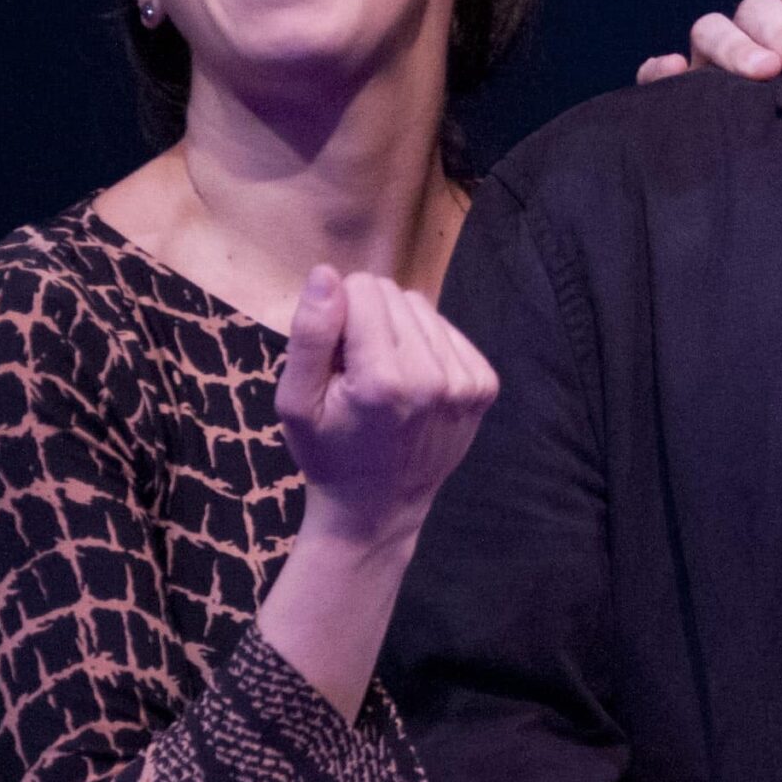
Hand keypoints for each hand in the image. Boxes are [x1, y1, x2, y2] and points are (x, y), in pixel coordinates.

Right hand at [273, 265, 497, 546]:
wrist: (378, 507)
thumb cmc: (328, 451)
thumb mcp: (295, 402)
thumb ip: (309, 335)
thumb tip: (326, 274)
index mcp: (383, 383)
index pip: (363, 290)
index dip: (338, 312)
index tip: (333, 354)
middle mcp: (434, 379)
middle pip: (395, 295)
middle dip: (368, 320)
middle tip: (357, 370)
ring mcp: (467, 383)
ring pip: (423, 308)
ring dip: (398, 330)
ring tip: (383, 377)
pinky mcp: (485, 385)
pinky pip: (449, 330)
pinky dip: (425, 345)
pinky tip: (411, 382)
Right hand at [638, 0, 781, 82]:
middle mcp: (753, 40)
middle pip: (755, 9)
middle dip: (780, 29)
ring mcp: (714, 67)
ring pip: (710, 29)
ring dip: (734, 45)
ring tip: (761, 73)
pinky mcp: (684, 100)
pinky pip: (659, 76)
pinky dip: (661, 72)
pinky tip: (672, 74)